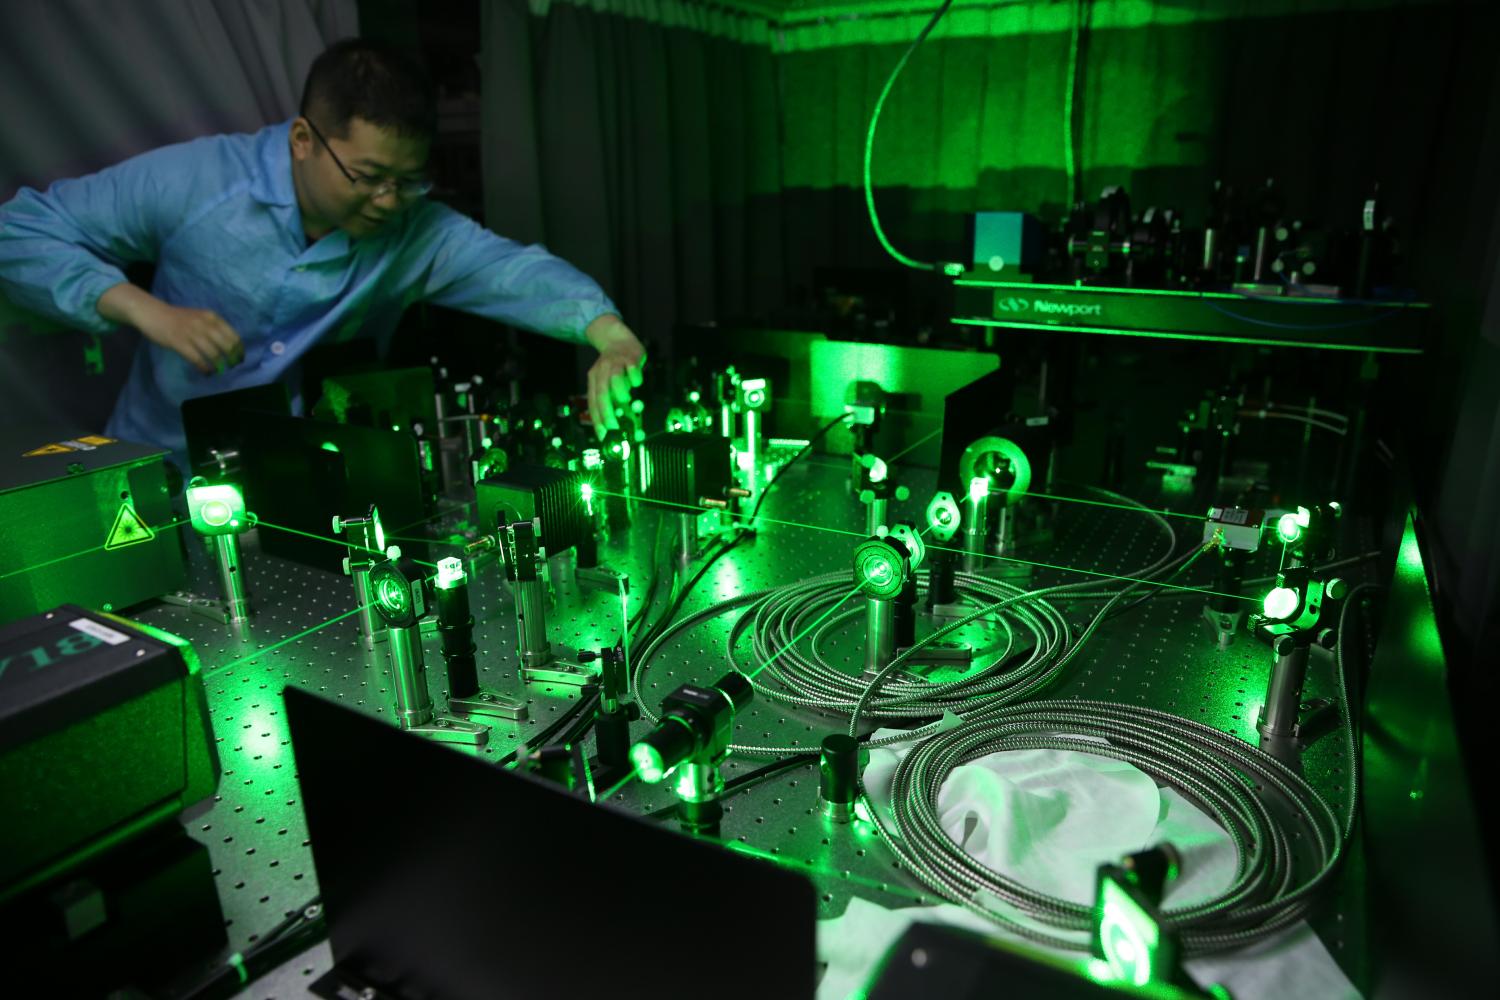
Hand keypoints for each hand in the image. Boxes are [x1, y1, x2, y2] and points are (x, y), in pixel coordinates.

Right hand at [98, 282, 245, 374]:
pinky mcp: (180, 343)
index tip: (240, 357)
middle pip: (226, 346)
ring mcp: (192, 334)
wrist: (154, 314)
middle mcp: (204, 324)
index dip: (239, 349)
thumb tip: (230, 345)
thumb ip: (214, 327)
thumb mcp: (200, 317)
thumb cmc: (178, 318)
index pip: (233, 335)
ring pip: (213, 354)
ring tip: (219, 371)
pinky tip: (207, 372)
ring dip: (219, 366)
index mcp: (212, 317)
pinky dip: (205, 368)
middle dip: (232, 359)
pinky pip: (198, 359)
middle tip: (232, 366)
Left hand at [583, 314, 644, 438]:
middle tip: (614, 427)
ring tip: (627, 400)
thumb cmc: (615, 366)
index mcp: (594, 379)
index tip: (604, 436)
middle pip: (602, 394)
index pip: (593, 403)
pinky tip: (637, 382)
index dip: (598, 420)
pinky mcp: (630, 357)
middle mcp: (602, 372)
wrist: (618, 339)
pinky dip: (635, 379)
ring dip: (620, 393)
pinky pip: (632, 369)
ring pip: (615, 379)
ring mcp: (616, 363)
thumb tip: (618, 423)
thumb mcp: (607, 380)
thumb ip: (611, 399)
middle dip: (608, 413)